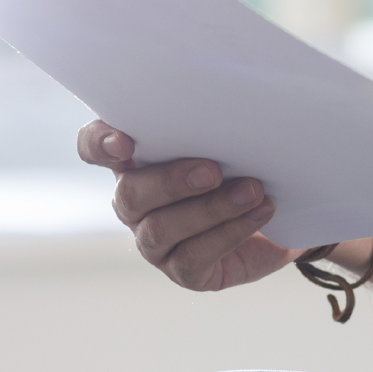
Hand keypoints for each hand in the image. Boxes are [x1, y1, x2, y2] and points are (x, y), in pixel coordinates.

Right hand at [77, 119, 294, 291]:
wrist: (279, 216)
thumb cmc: (244, 167)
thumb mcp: (228, 139)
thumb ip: (213, 122)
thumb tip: (234, 100)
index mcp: (136, 161)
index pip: (93, 147)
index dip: (99, 144)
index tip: (125, 142)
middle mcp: (136, 203)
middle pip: (129, 194)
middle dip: (170, 182)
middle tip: (213, 170)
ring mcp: (154, 241)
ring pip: (161, 229)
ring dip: (210, 209)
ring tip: (251, 191)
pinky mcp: (182, 271)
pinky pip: (194, 256)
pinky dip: (230, 232)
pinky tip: (260, 212)